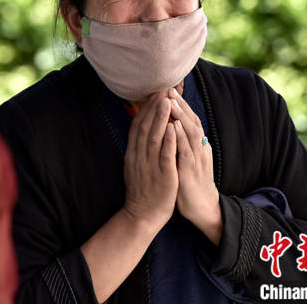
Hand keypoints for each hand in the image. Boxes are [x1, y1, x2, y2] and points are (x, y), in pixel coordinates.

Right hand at [122, 92, 177, 233]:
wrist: (143, 214)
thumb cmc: (142, 189)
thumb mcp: (135, 165)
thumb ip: (138, 147)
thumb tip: (142, 128)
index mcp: (133, 153)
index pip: (138, 126)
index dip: (145, 110)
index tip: (154, 95)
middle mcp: (139, 157)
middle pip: (145, 128)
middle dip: (153, 109)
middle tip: (161, 92)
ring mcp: (150, 166)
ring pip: (154, 138)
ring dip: (161, 119)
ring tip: (167, 103)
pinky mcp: (163, 176)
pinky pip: (165, 156)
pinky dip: (169, 141)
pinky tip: (174, 128)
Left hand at [168, 88, 221, 244]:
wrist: (202, 207)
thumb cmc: (191, 182)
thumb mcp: (187, 158)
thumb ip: (182, 143)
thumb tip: (174, 126)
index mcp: (197, 145)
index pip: (189, 120)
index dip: (180, 105)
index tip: (169, 91)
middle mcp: (199, 148)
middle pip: (191, 122)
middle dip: (180, 105)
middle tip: (169, 90)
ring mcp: (197, 159)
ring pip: (191, 133)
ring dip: (181, 116)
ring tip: (171, 102)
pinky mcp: (191, 171)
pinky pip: (187, 151)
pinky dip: (181, 137)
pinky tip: (174, 126)